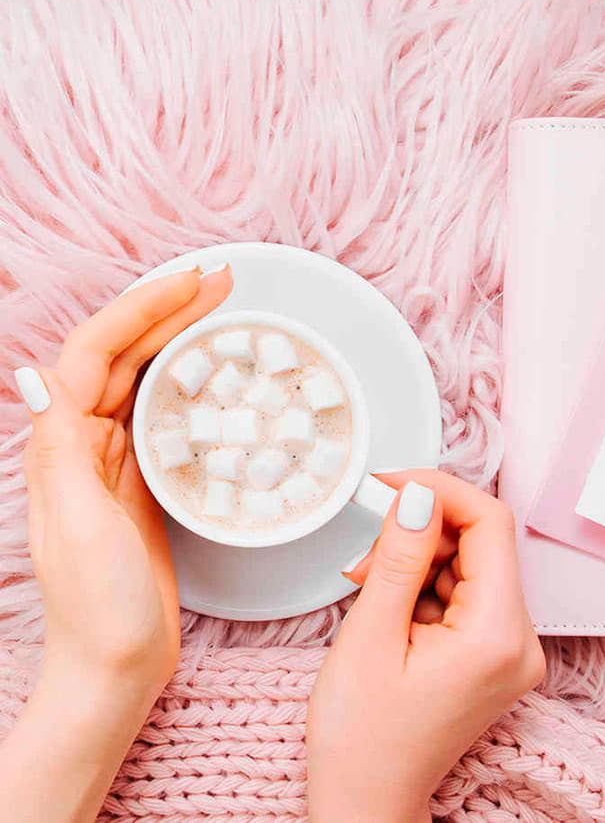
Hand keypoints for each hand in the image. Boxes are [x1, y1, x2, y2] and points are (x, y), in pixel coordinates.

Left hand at [0, 265, 231, 822]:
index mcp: (62, 445)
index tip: (190, 282)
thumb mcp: (74, 527)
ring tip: (224, 312)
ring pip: (148, 379)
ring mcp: (118, 461)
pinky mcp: (147, 481)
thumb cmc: (97, 607)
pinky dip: (191, 386)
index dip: (140, 308)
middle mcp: (85, 444)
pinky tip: (217, 376)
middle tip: (222, 282)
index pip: (97, 352)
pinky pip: (168, 417)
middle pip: (125, 355)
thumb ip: (58, 449)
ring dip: (182, 339)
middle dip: (169, 310)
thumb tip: (35, 373)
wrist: (117, 667)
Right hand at [307, 470, 544, 822]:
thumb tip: (419, 495)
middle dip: (422, 533)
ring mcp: (510, 649)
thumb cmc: (362, 741)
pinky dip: (425, 586)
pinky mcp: (494, 653)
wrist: (367, 804)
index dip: (443, 491)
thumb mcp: (369, 637)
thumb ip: (399, 557)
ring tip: (371, 588)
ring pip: (470, 564)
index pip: (491, 525)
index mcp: (498, 637)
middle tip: (368, 553)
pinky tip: (390, 606)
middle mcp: (520, 641)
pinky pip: (466, 592)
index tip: (394, 482)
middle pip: (482, 543)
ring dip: (418, 561)